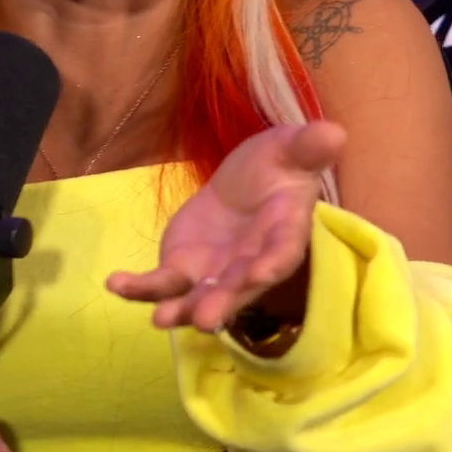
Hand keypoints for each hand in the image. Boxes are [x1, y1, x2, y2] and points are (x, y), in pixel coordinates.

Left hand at [109, 121, 344, 331]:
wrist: (243, 184)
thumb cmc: (275, 167)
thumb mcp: (288, 148)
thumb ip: (307, 146)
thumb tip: (335, 132)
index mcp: (284, 234)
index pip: (281, 252)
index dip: (272, 264)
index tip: (261, 274)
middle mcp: (251, 265)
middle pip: (239, 288)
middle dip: (223, 302)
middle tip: (206, 319)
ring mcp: (215, 274)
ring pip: (199, 296)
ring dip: (181, 309)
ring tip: (162, 319)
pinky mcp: (183, 271)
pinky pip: (161, 284)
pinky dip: (140, 288)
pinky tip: (116, 284)